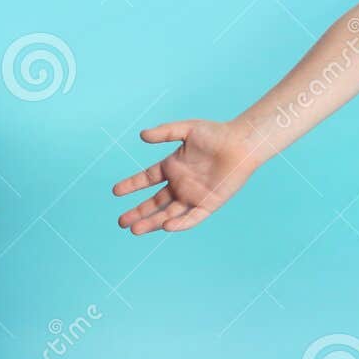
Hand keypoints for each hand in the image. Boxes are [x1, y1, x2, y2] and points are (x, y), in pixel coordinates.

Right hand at [112, 119, 266, 234]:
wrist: (242, 143)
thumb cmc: (217, 133)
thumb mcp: (187, 129)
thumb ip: (164, 132)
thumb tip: (141, 135)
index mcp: (173, 167)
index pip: (147, 179)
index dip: (131, 185)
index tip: (115, 191)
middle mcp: (181, 184)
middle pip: (155, 202)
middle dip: (138, 212)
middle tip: (121, 222)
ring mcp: (194, 195)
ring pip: (169, 213)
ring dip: (152, 222)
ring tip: (134, 229)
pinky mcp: (210, 203)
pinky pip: (192, 217)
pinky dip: (180, 223)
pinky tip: (166, 226)